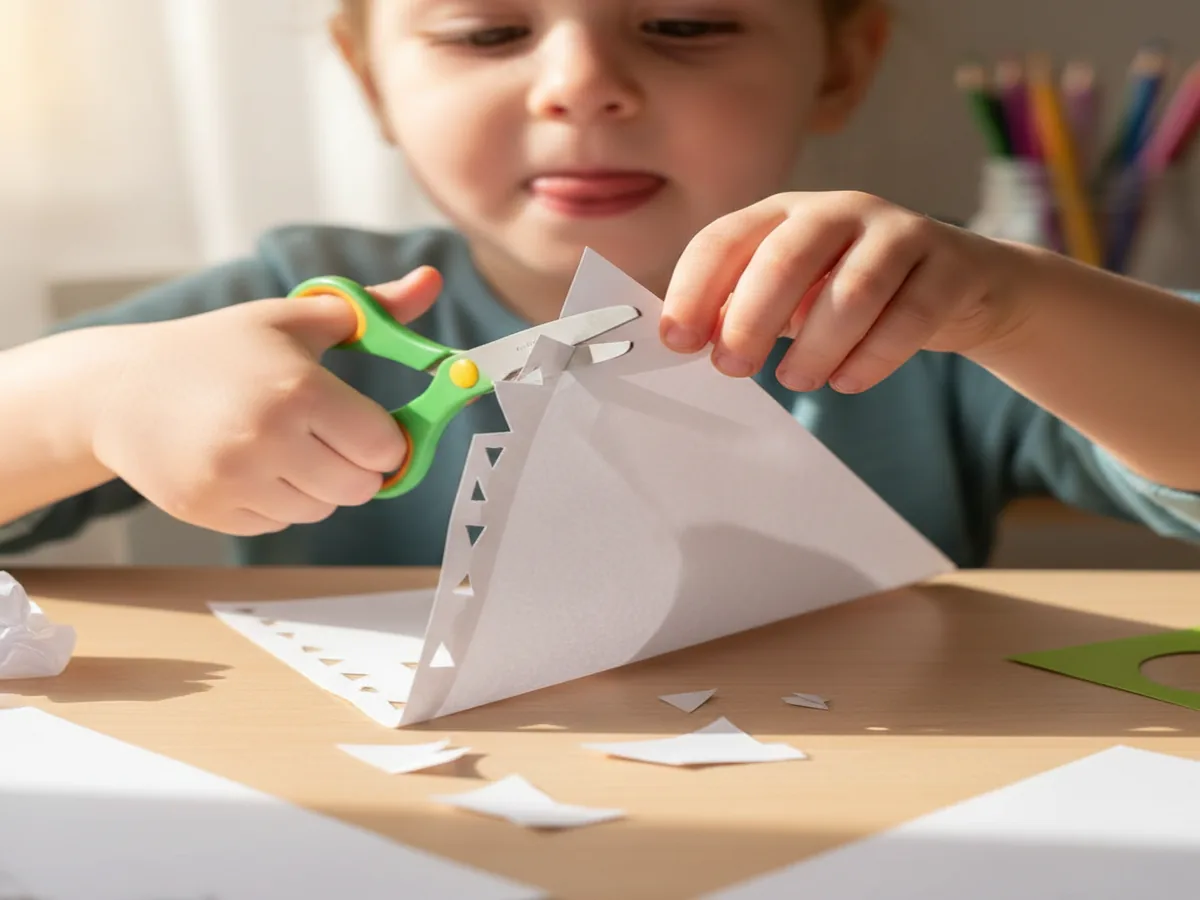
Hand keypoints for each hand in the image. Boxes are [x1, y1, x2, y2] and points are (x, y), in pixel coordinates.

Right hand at [86, 267, 442, 534]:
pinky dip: (276, 503)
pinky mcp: (211, 512)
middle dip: (356, 466)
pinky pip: (278, 524)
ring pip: (321, 510)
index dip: (386, 441)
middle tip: (327, 437)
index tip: (372, 428)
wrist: (119, 389)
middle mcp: (268, 439)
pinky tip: (248, 465)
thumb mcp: (294, 319)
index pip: (384, 447)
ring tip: (281, 445)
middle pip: (360, 488)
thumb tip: (432, 281)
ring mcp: (236, 480)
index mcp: (299, 389)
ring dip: (316, 486)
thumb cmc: (219, 349)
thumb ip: (374, 310)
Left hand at [660, 191, 1029, 392]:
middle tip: (732, 368)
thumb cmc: (850, 292)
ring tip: (795, 381)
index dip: (693, 289)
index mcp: (785, 212)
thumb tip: (692, 339)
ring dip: (816, 346)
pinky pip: (910, 315)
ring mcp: (898, 232)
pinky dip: (872, 357)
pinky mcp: (948, 265)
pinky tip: (848, 382)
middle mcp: (839, 209)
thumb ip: (743, 309)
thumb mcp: (791, 296)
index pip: (724, 239)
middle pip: (785, 258)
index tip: (677, 341)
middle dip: (750, 318)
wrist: (958, 283)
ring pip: (853, 290)